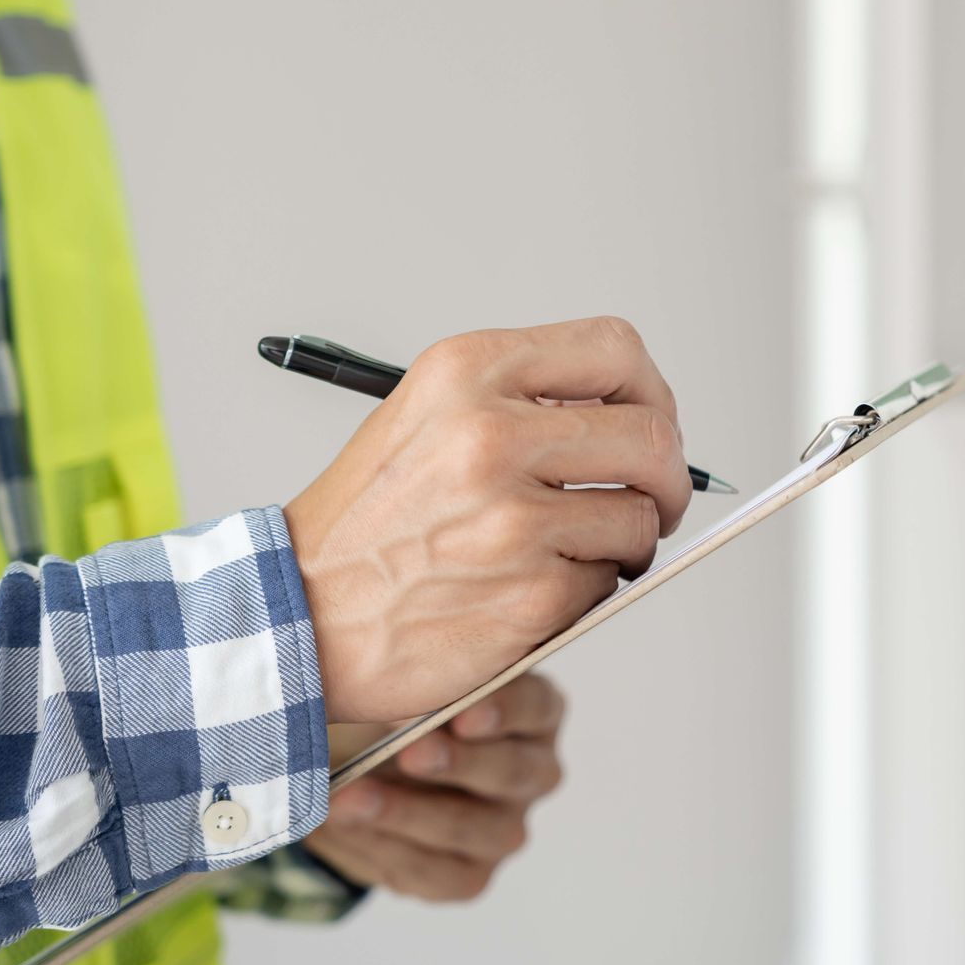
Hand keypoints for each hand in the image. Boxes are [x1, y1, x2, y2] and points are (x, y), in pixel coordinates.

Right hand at [285, 317, 691, 721]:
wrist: (295, 615)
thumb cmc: (369, 521)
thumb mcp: (428, 415)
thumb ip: (523, 398)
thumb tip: (634, 413)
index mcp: (466, 373)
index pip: (615, 350)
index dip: (651, 391)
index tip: (650, 423)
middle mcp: (489, 436)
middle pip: (651, 436)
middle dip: (668, 477)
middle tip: (653, 501)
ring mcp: (512, 520)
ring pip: (639, 517)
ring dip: (624, 543)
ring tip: (574, 551)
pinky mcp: (529, 597)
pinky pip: (607, 584)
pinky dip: (585, 592)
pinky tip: (529, 589)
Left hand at [304, 675, 567, 900]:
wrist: (370, 765)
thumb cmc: (404, 706)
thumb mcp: (415, 680)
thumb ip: (419, 681)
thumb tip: (394, 682)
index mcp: (535, 712)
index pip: (534, 707)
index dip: (504, 712)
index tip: (464, 714)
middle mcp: (533, 771)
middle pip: (512, 772)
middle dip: (458, 764)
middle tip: (410, 753)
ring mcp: (506, 828)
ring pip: (474, 830)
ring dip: (408, 814)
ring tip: (350, 798)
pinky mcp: (472, 874)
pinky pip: (438, 874)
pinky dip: (385, 850)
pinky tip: (341, 826)